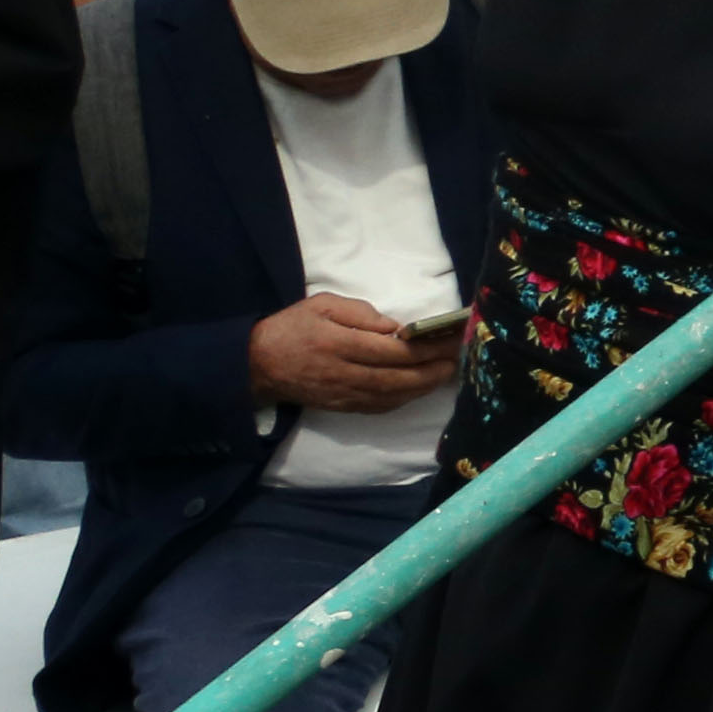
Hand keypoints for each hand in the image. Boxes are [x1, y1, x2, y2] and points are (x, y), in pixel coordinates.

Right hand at [249, 294, 458, 413]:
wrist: (256, 364)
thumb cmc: (291, 327)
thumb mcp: (322, 304)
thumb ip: (360, 313)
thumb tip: (395, 327)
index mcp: (338, 343)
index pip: (391, 350)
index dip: (424, 349)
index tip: (449, 341)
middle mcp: (342, 372)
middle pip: (395, 377)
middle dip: (431, 371)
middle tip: (457, 362)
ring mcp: (341, 393)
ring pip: (389, 396)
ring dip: (421, 388)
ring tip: (445, 375)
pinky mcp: (338, 406)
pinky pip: (376, 407)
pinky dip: (401, 400)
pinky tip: (417, 390)